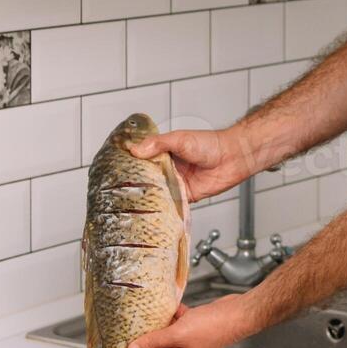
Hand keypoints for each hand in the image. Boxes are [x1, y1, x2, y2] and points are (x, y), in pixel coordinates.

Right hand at [125, 127, 253, 201]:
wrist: (232, 158)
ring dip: (148, 195)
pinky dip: (163, 206)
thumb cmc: (210, 144)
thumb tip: (136, 149)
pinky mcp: (184, 195)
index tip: (114, 168)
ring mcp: (175, 182)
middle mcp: (168, 167)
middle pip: (147, 177)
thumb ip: (158, 144)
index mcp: (164, 151)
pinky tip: (152, 209)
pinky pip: (170, 202)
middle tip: (118, 188)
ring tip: (130, 201)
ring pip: (157, 191)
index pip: (142, 158)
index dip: (130, 163)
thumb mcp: (180, 139)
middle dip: (136, 182)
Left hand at [127, 293, 257, 347]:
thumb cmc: (214, 328)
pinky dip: (167, 315)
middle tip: (121, 337)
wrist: (237, 313)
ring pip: (162, 337)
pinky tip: (161, 306)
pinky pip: (174, 321)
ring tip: (135, 320)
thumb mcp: (177, 335)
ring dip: (152, 329)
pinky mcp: (191, 324)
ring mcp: (186, 338)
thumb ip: (154, 342)